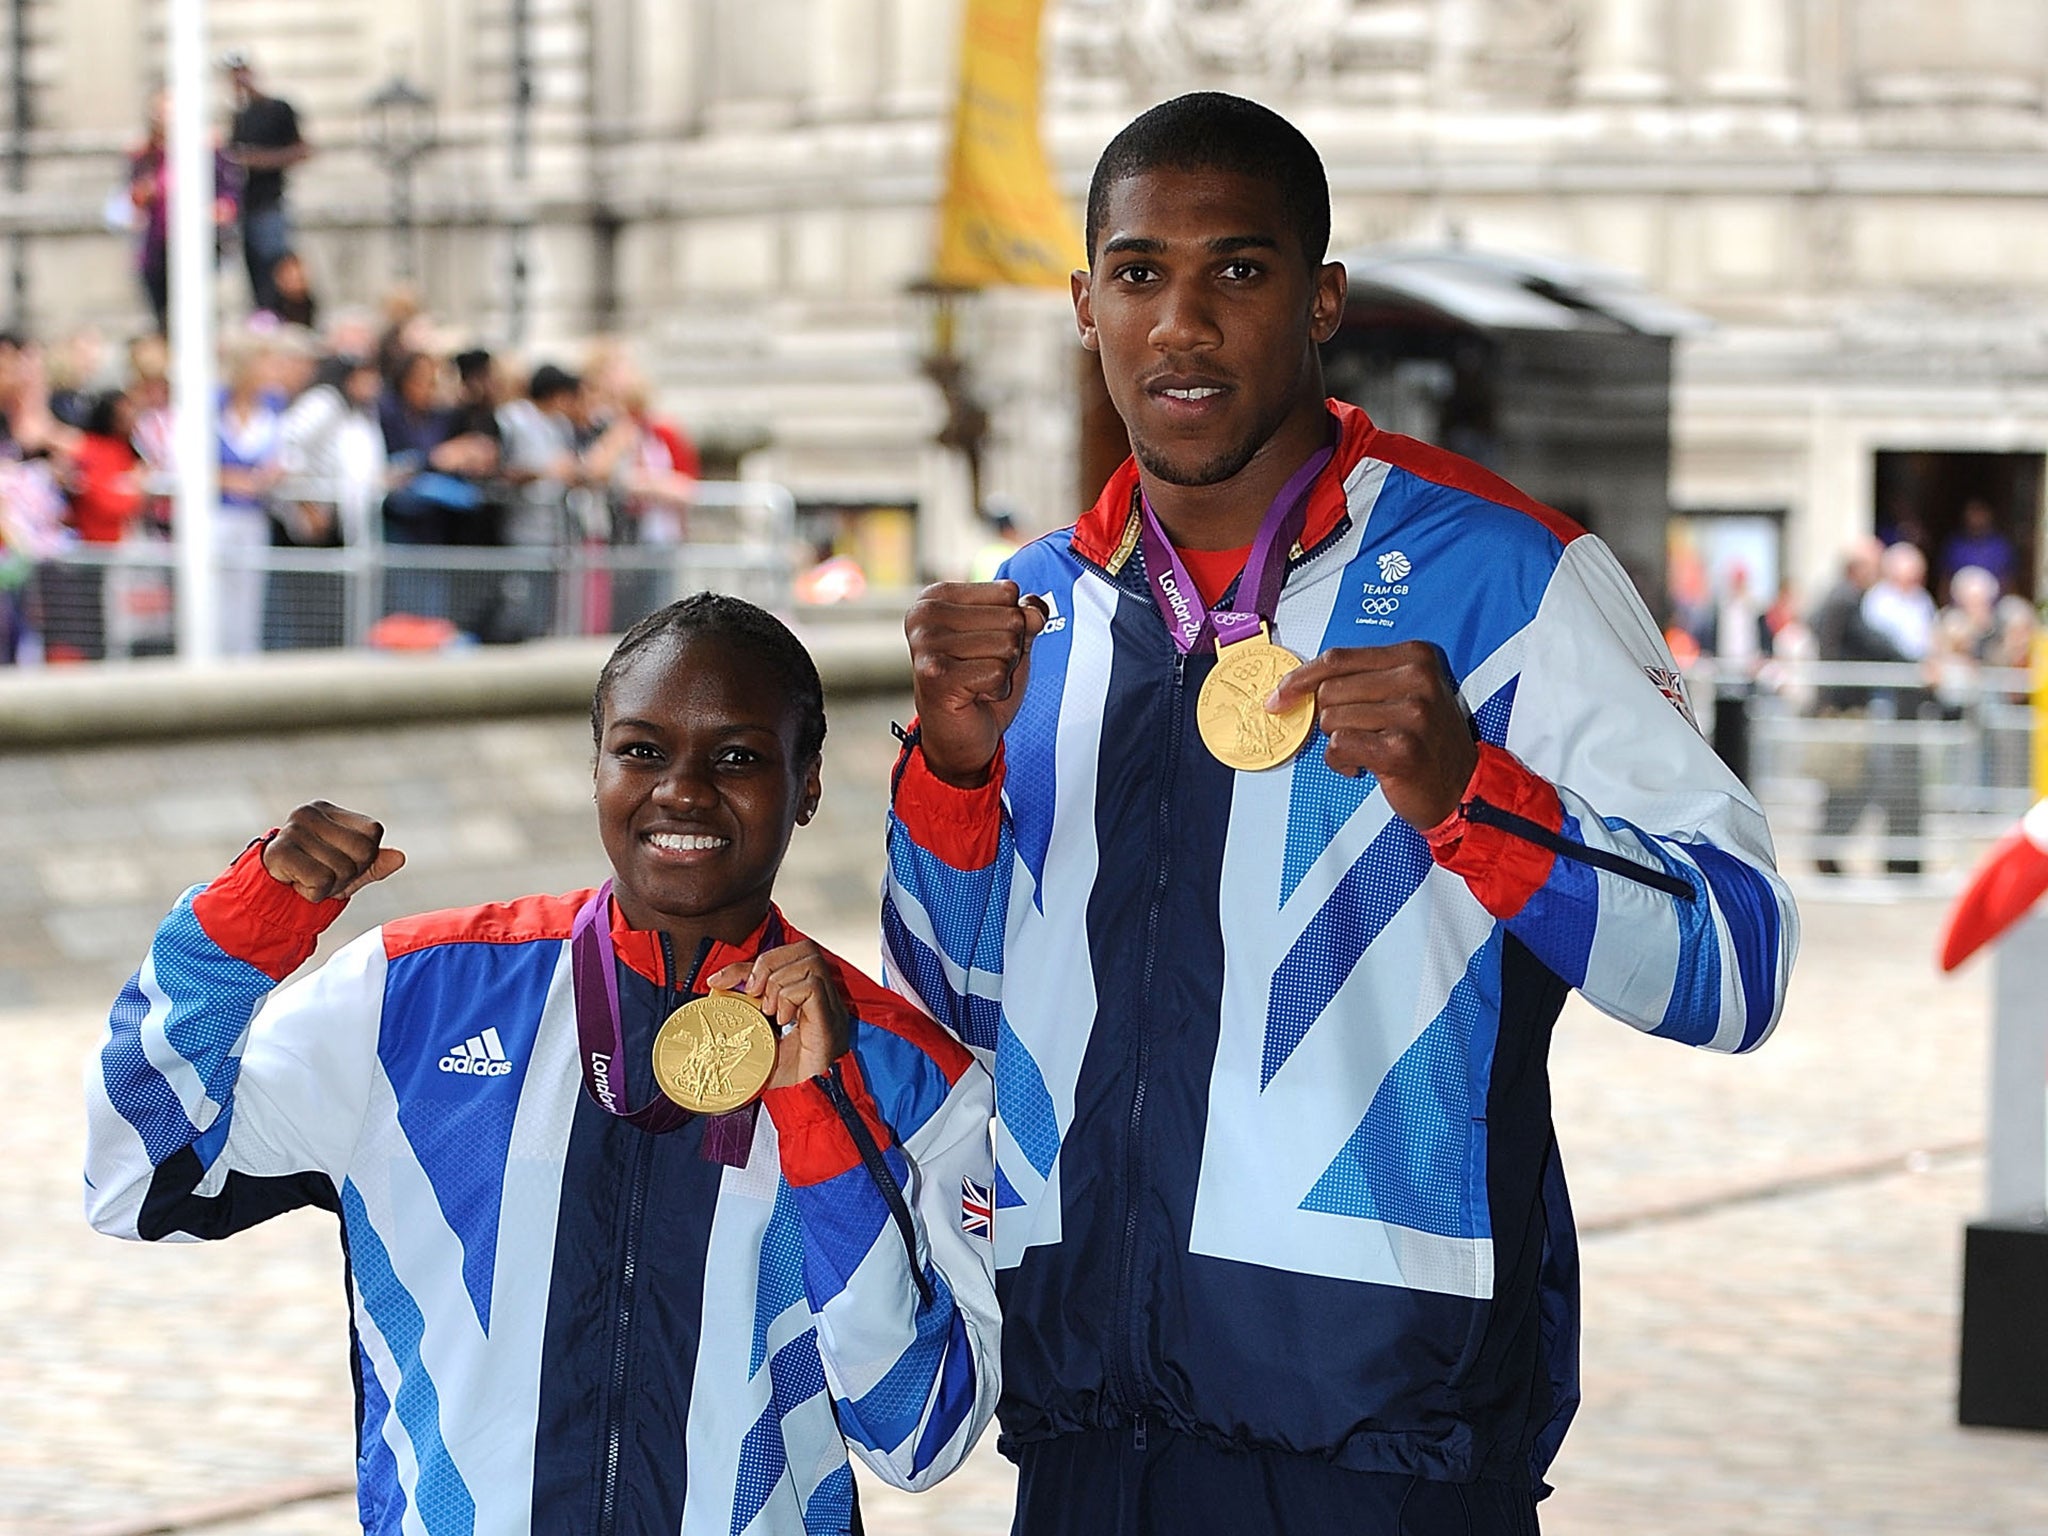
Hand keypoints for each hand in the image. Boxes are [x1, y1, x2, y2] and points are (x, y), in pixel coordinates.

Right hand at [260, 801, 406, 902]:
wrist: (268, 893)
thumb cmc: (312, 875)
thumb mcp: (350, 870)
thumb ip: (375, 864)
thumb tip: (400, 858)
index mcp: (329, 811)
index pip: (373, 833)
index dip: (364, 857)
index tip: (339, 862)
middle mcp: (310, 812)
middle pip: (363, 851)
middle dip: (350, 874)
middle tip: (324, 874)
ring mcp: (292, 829)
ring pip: (343, 869)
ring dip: (330, 886)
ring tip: (308, 878)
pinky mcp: (280, 851)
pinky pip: (322, 881)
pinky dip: (314, 893)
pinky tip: (297, 884)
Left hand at [705, 940, 851, 1089]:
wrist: (808, 1100)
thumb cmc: (789, 1074)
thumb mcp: (758, 1035)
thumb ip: (746, 1010)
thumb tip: (718, 989)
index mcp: (807, 997)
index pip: (782, 958)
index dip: (746, 963)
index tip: (718, 980)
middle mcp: (824, 996)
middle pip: (803, 948)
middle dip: (768, 963)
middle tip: (751, 993)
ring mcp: (831, 1005)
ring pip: (809, 961)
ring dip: (778, 983)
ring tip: (769, 1011)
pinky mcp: (831, 1018)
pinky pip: (812, 986)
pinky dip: (789, 998)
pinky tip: (783, 1019)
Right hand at [904, 581, 1048, 787]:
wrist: (959, 737)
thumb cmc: (980, 684)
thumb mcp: (1011, 641)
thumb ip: (1026, 616)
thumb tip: (1035, 612)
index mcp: (937, 597)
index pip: (1008, 592)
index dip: (1010, 624)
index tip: (983, 646)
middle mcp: (925, 614)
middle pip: (1010, 618)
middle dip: (1009, 650)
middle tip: (981, 670)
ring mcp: (927, 643)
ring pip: (1007, 645)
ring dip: (1002, 671)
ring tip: (977, 683)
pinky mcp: (935, 674)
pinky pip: (998, 672)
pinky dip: (996, 690)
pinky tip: (974, 697)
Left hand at [1269, 642, 1478, 829]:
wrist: (1460, 788)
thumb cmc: (1424, 741)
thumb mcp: (1401, 694)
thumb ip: (1357, 681)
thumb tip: (1295, 686)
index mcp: (1415, 656)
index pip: (1338, 658)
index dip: (1301, 678)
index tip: (1281, 694)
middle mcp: (1417, 678)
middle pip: (1330, 689)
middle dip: (1329, 717)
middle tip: (1356, 734)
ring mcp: (1413, 713)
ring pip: (1332, 718)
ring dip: (1337, 742)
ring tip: (1366, 751)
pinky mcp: (1401, 748)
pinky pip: (1339, 745)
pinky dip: (1341, 761)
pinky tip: (1362, 766)